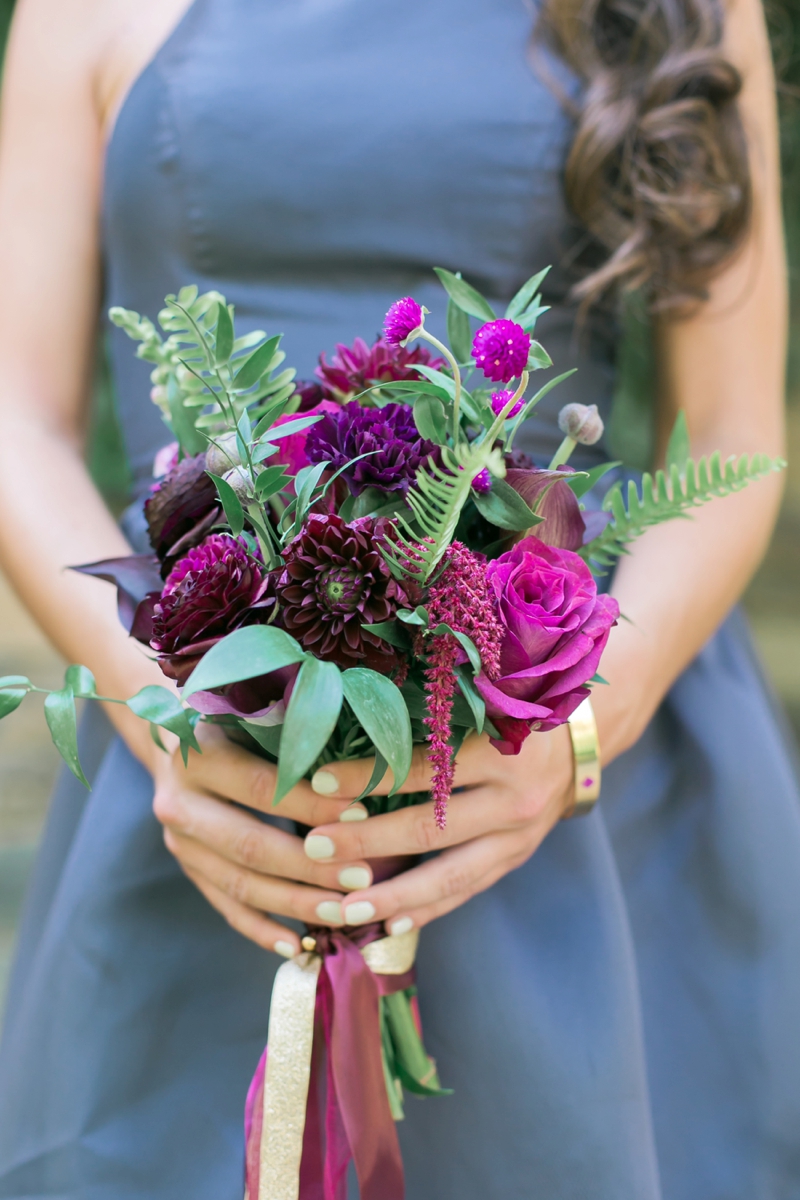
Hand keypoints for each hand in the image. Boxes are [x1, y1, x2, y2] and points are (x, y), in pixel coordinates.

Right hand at [150, 724, 377, 957]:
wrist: (173, 736)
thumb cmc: (235, 718)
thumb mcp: (254, 715)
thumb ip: (294, 739)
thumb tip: (362, 771)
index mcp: (197, 755)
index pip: (261, 788)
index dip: (312, 805)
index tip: (362, 816)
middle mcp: (179, 803)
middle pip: (251, 846)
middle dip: (311, 867)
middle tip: (363, 878)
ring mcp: (179, 843)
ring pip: (241, 884)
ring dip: (296, 904)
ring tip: (345, 915)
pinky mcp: (189, 868)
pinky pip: (227, 907)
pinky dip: (263, 930)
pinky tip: (299, 946)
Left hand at [302, 725, 573, 935]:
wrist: (576, 748)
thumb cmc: (513, 716)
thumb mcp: (483, 707)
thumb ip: (430, 719)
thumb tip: (351, 728)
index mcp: (500, 751)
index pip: (423, 768)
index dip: (370, 777)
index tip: (318, 783)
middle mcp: (511, 800)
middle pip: (430, 828)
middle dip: (367, 842)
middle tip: (315, 848)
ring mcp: (516, 839)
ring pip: (448, 876)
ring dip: (392, 896)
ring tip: (343, 910)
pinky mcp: (513, 862)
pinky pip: (465, 892)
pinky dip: (425, 910)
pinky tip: (386, 923)